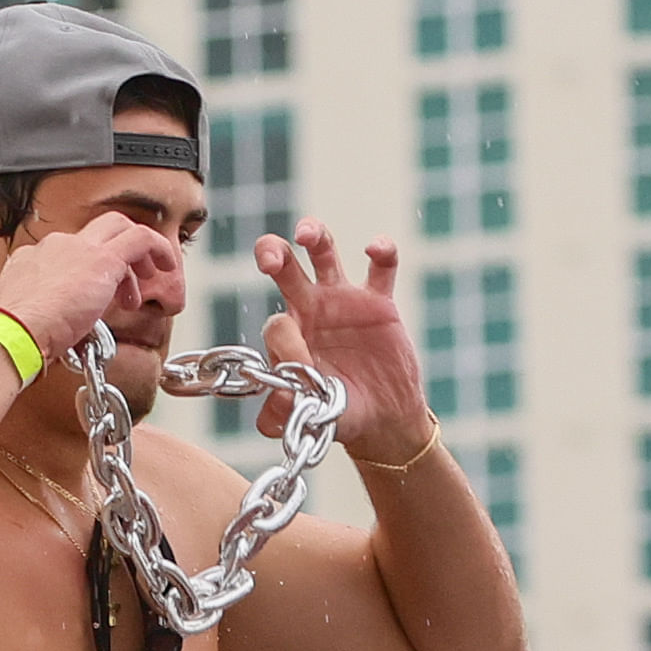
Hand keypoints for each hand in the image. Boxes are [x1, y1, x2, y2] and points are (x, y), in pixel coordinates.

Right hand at [0, 213, 189, 358]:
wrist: (13, 334)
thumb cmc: (13, 337)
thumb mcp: (23, 319)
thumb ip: (40, 312)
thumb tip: (54, 326)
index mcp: (31, 259)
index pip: (66, 253)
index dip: (85, 272)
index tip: (92, 296)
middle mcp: (54, 246)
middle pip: (95, 232)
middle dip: (115, 251)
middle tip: (125, 282)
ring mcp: (78, 249)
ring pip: (119, 228)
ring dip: (136, 255)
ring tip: (140, 287)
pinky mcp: (103, 259)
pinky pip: (141, 238)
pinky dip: (158, 248)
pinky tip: (166, 265)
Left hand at [252, 225, 433, 463]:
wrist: (381, 417)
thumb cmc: (336, 413)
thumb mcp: (308, 414)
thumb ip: (283, 409)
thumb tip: (275, 400)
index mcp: (288, 337)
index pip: (278, 324)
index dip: (286, 341)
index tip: (302, 364)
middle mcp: (310, 311)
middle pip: (285, 271)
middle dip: (273, 255)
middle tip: (268, 256)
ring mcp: (344, 302)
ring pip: (324, 256)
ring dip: (314, 237)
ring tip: (305, 233)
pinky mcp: (379, 303)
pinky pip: (382, 268)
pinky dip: (382, 252)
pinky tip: (374, 247)